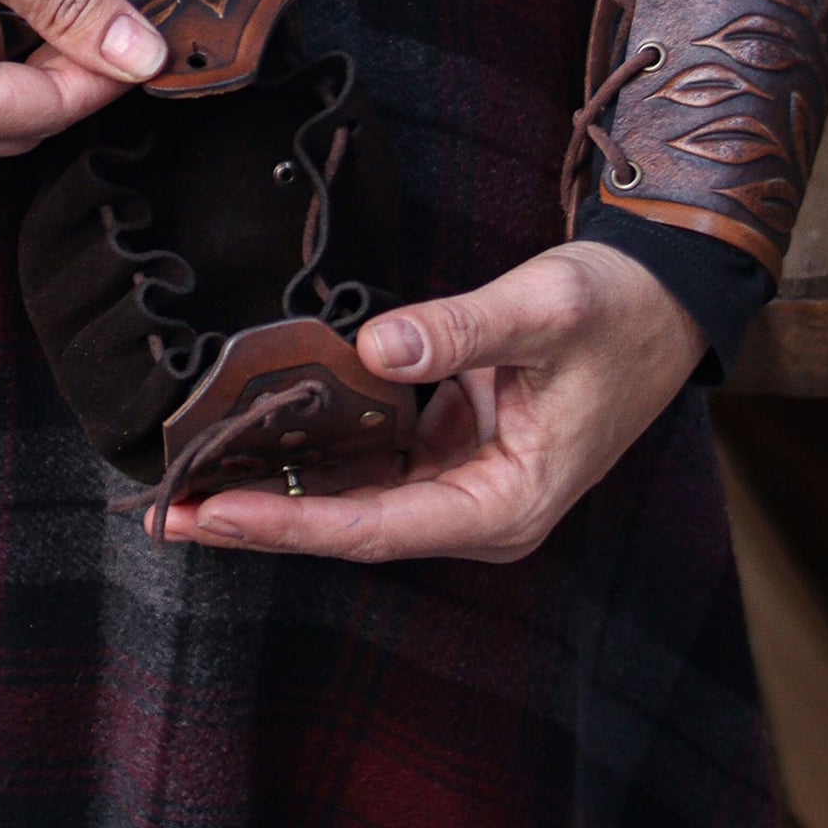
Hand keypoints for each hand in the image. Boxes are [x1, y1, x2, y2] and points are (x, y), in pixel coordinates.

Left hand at [155, 241, 705, 563]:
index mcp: (508, 503)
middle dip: (259, 520)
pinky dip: (310, 453)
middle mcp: (478, 511)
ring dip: (274, 492)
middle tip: (163, 511)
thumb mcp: (544, 309)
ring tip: (182, 481)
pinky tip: (248, 438)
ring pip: (350, 501)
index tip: (213, 511)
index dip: (289, 525)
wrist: (664, 298)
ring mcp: (462, 485)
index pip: (377, 530)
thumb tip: (372, 348)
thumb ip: (459, 329)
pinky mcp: (449, 453)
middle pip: (350, 529)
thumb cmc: (617, 310)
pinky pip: (366, 463)